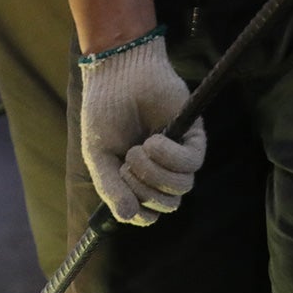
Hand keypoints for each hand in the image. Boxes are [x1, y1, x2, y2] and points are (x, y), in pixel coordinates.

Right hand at [77, 31, 206, 225]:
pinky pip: (191, 163)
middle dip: (144, 191)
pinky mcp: (194, 136)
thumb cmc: (105, 112)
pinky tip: (153, 140)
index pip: (150, 214)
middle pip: (168, 204)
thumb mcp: (99, 156)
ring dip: (155, 174)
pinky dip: (168, 156)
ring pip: (181, 188)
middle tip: (127, 163)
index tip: (121, 185)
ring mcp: (179, 154)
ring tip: (138, 149)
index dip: (139, 210)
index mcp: (140, 180)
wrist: (117, 75)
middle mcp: (163, 171)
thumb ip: (111, 188)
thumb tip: (128, 217)